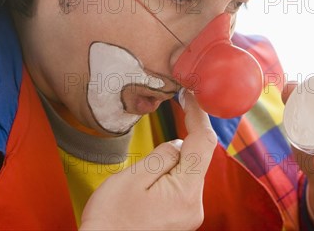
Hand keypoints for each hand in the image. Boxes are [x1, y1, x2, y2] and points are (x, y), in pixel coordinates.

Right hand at [80, 91, 217, 229]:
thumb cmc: (111, 220)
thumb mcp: (132, 178)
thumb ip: (161, 156)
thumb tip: (178, 144)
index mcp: (185, 191)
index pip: (203, 143)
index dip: (198, 115)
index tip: (190, 95)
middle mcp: (194, 204)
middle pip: (196, 158)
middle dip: (179, 140)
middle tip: (157, 132)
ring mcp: (189, 213)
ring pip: (186, 171)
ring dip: (169, 161)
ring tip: (140, 175)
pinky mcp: (180, 217)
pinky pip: (180, 185)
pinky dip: (168, 174)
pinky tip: (147, 181)